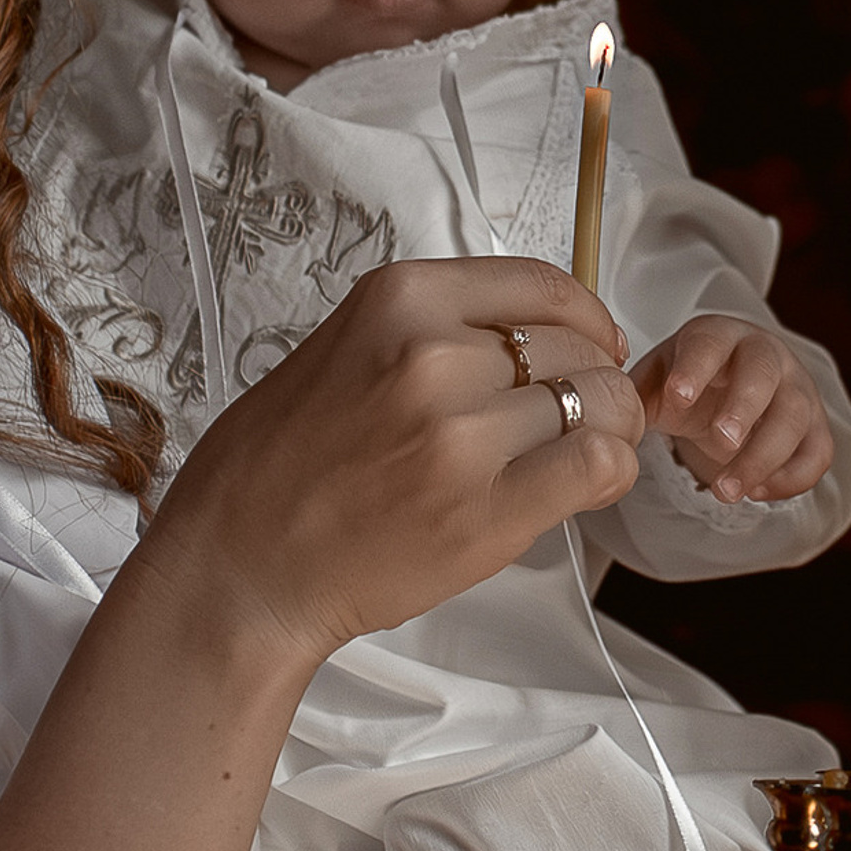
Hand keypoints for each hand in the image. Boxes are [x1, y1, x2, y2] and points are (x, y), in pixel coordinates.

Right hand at [143, 256, 640, 673]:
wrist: (239, 566)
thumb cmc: (277, 470)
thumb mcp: (344, 351)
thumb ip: (434, 333)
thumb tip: (530, 336)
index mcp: (399, 300)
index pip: (540, 283)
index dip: (584, 316)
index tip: (590, 343)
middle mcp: (433, 354)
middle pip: (575, 344)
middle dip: (593, 378)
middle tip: (582, 414)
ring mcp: (462, 433)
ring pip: (598, 401)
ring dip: (609, 427)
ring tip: (585, 452)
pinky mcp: (486, 508)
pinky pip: (596, 465)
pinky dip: (610, 471)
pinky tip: (588, 485)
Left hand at [632, 317, 833, 503]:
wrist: (732, 386)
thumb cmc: (690, 381)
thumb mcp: (657, 380)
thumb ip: (632, 396)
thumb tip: (602, 418)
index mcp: (718, 336)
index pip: (710, 344)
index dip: (696, 369)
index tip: (677, 398)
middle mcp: (765, 355)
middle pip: (765, 373)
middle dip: (743, 408)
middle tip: (721, 442)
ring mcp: (797, 389)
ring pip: (795, 417)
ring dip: (763, 456)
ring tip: (725, 491)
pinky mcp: (815, 426)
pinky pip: (818, 453)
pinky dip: (792, 478)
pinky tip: (757, 493)